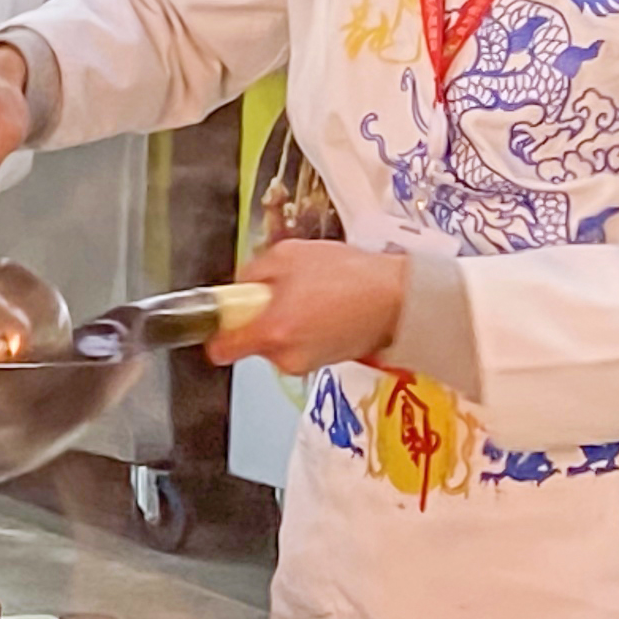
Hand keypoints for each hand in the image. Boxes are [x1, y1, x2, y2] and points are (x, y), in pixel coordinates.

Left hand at [210, 239, 410, 372]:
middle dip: (261, 318)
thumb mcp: (287, 255)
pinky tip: (329, 309)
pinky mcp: (328, 363)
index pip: (221, 350)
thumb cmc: (349, 275)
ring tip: (314, 297)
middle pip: (253, 342)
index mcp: (271, 332)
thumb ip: (251, 274)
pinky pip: (302, 345)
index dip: (217, 331)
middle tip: (285, 292)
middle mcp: (287, 357)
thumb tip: (239, 289)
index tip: (225, 316)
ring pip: (279, 343)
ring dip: (287, 322)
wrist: (401, 297)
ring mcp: (308, 363)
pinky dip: (308, 329)